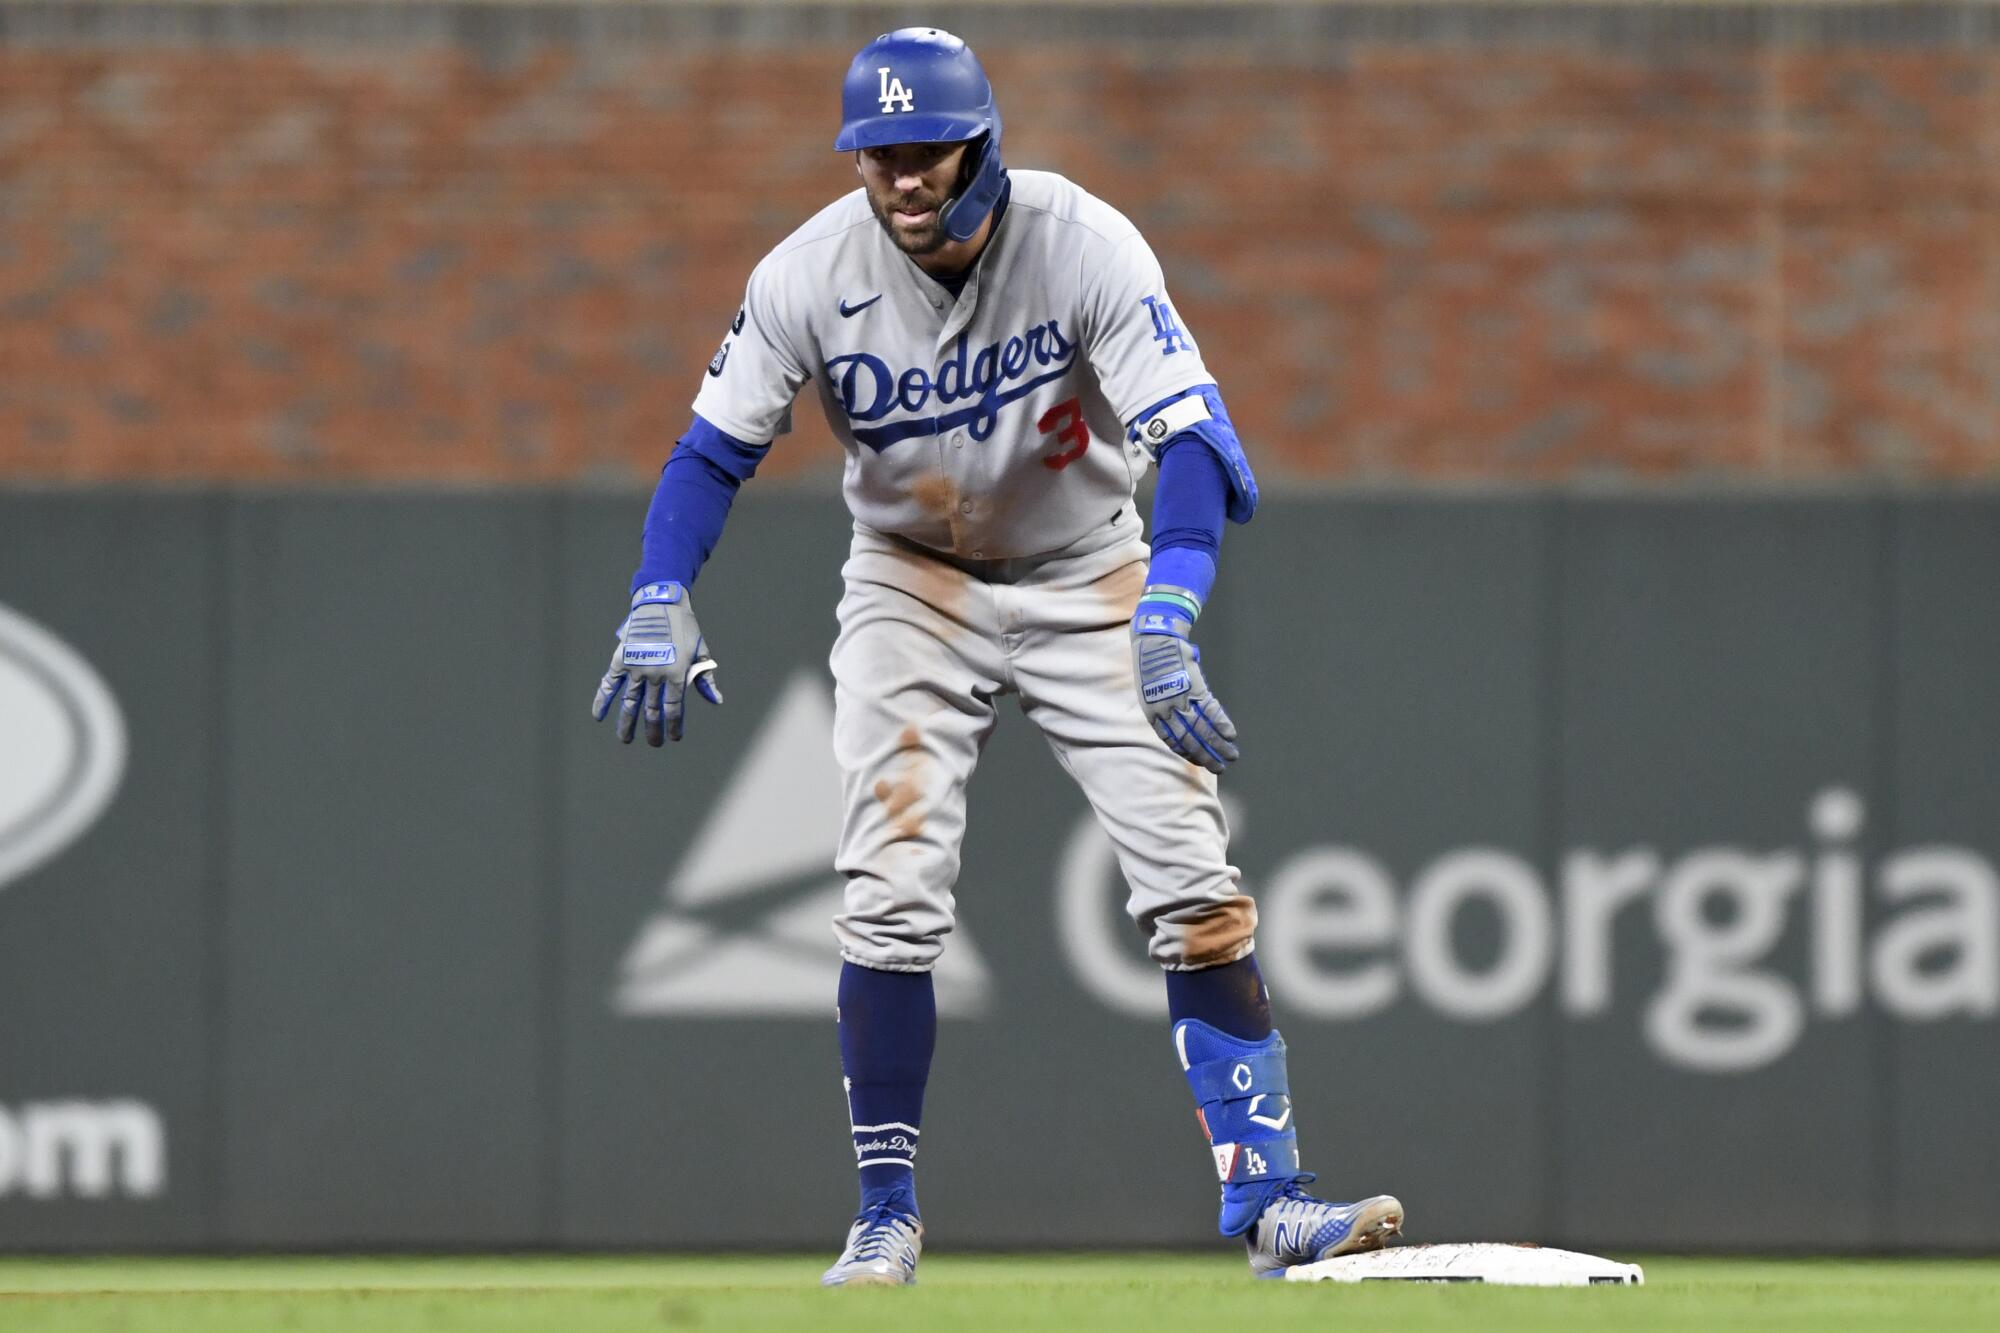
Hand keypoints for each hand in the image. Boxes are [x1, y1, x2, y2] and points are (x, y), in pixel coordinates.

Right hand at [590, 581, 721, 745]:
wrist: (662, 603)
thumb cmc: (685, 627)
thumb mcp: (700, 651)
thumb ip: (705, 678)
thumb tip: (717, 701)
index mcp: (677, 674)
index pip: (674, 709)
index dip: (674, 726)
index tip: (673, 738)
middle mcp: (655, 674)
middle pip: (652, 710)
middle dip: (653, 730)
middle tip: (653, 743)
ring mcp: (636, 668)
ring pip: (630, 703)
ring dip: (627, 723)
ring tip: (625, 740)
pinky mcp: (621, 659)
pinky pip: (609, 684)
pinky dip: (602, 700)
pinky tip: (598, 716)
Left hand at [1131, 608, 1238, 773]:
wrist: (1155, 640)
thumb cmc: (1152, 663)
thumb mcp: (1151, 690)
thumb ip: (1165, 707)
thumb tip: (1180, 719)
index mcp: (1153, 713)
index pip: (1173, 741)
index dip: (1188, 753)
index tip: (1200, 761)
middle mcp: (1166, 711)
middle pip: (1189, 740)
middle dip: (1206, 756)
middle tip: (1220, 768)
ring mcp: (1181, 700)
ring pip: (1203, 729)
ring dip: (1219, 745)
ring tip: (1232, 756)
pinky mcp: (1195, 688)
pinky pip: (1211, 711)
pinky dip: (1222, 724)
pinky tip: (1232, 735)